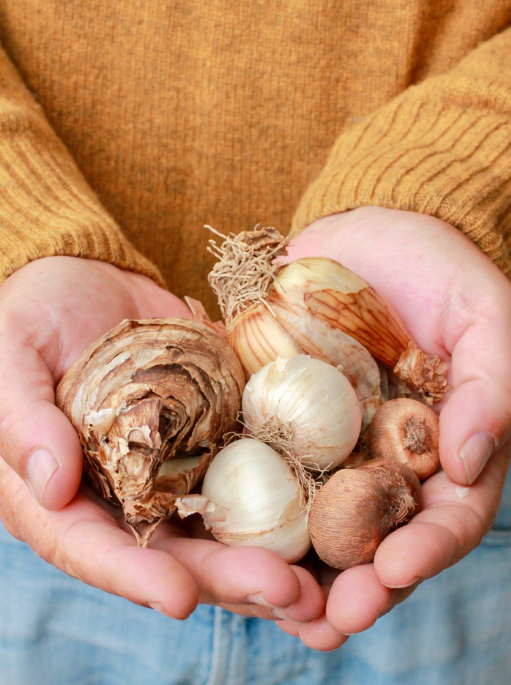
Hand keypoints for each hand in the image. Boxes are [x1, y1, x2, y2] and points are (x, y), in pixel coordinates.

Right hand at [0, 257, 324, 629]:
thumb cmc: (31, 318)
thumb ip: (22, 418)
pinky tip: (329, 513)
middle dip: (230, 577)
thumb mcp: (11, 357)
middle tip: (288, 593)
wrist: (86, 282)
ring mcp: (175, 467)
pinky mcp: (215, 435)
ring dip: (271, 554)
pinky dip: (288, 495)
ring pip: (223, 525)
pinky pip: (253, 469)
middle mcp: (125, 494)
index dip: (136, 577)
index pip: (94, 549)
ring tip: (320, 579)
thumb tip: (51, 484)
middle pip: (176, 550)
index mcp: (63, 493)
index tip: (182, 597)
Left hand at [273, 206, 510, 645]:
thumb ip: (492, 386)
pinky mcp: (278, 422)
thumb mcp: (484, 315)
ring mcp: (330, 445)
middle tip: (330, 621)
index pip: (448, 515)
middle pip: (378, 539)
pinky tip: (224, 541)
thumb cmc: (437, 269)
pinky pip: (264, 471)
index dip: (427, 549)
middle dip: (359, 585)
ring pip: (319, 522)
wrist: (366, 233)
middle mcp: (387, 460)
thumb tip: (470, 463)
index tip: (396, 569)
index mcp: (444, 448)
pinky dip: (249, 510)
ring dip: (300, 571)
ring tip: (278, 609)